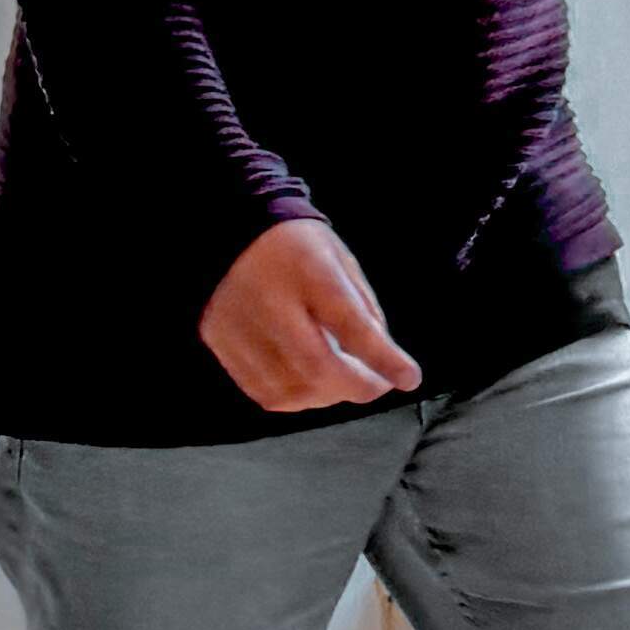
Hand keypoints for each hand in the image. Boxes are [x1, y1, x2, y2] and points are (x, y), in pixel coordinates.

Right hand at [199, 216, 418, 412]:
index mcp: (309, 270)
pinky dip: (296, 398)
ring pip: (289, 389)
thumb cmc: (296, 246)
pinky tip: (310, 385)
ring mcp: (238, 327)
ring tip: (343, 383)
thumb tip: (382, 358)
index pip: (350, 323)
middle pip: (316, 367)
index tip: (409, 377)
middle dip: (355, 387)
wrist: (230, 231)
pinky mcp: (219, 344)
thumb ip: (363, 309)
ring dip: (326, 397)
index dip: (382, 358)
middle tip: (376, 384)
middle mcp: (270, 302)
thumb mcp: (340, 260)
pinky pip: (263, 392)